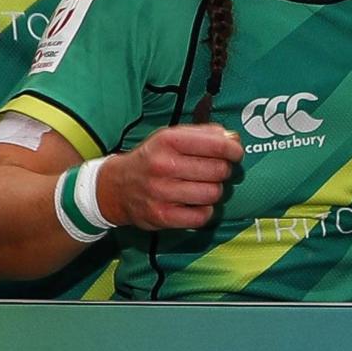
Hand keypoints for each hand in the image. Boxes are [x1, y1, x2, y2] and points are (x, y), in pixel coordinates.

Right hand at [100, 123, 242, 230]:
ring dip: (214, 191)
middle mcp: (163, 165)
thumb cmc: (152, 159)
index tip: (235, 154)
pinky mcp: (162, 216)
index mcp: (168, 141)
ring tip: (203, 186)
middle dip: (223, 171)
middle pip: (219, 171)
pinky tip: (196, 203)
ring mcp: (161, 192)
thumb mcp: (172, 136)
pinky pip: (202, 216)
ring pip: (213, 194)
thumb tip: (233, 140)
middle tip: (215, 171)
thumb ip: (205, 134)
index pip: (218, 146)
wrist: (116, 186)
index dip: (234, 151)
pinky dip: (205, 211)